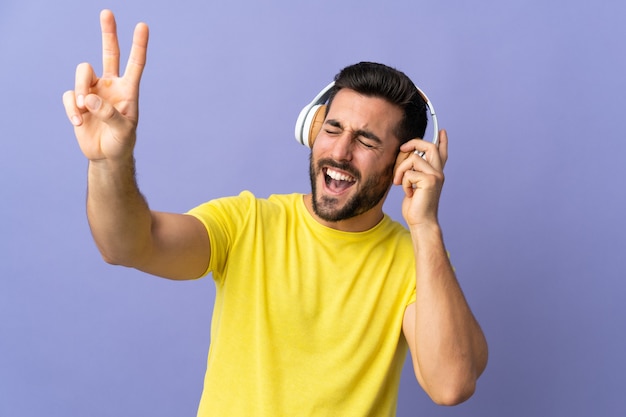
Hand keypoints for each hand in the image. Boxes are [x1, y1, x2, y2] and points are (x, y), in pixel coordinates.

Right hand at [62, 10, 148, 162]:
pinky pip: (68, 95)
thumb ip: (109, 114)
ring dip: (79, 89)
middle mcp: (111, 85)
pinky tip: (78, 122)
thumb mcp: (123, 131)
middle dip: (108, 33)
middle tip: (107, 12)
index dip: (139, 45)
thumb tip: (88, 98)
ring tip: (82, 109)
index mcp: (128, 90)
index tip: (143, 26)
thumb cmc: (121, 142)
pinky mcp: (77, 100)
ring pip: (82, 73)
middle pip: (109, 53)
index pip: (135, 64)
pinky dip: (71, 108)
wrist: (106, 155)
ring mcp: (93, 91)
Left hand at [393, 129, 448, 226]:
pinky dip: (403, 182)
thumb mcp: (414, 185)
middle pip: (430, 146)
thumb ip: (415, 172)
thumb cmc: (416, 206)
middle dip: (414, 143)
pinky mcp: (429, 180)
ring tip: (399, 182)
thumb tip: (408, 158)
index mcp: (435, 173)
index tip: (442, 131)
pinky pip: (409, 172)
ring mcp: (435, 175)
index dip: (442, 141)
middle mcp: (438, 172)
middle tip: (403, 148)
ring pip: (413, 159)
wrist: (421, 222)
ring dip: (401, 170)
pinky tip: (408, 193)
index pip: (441, 153)